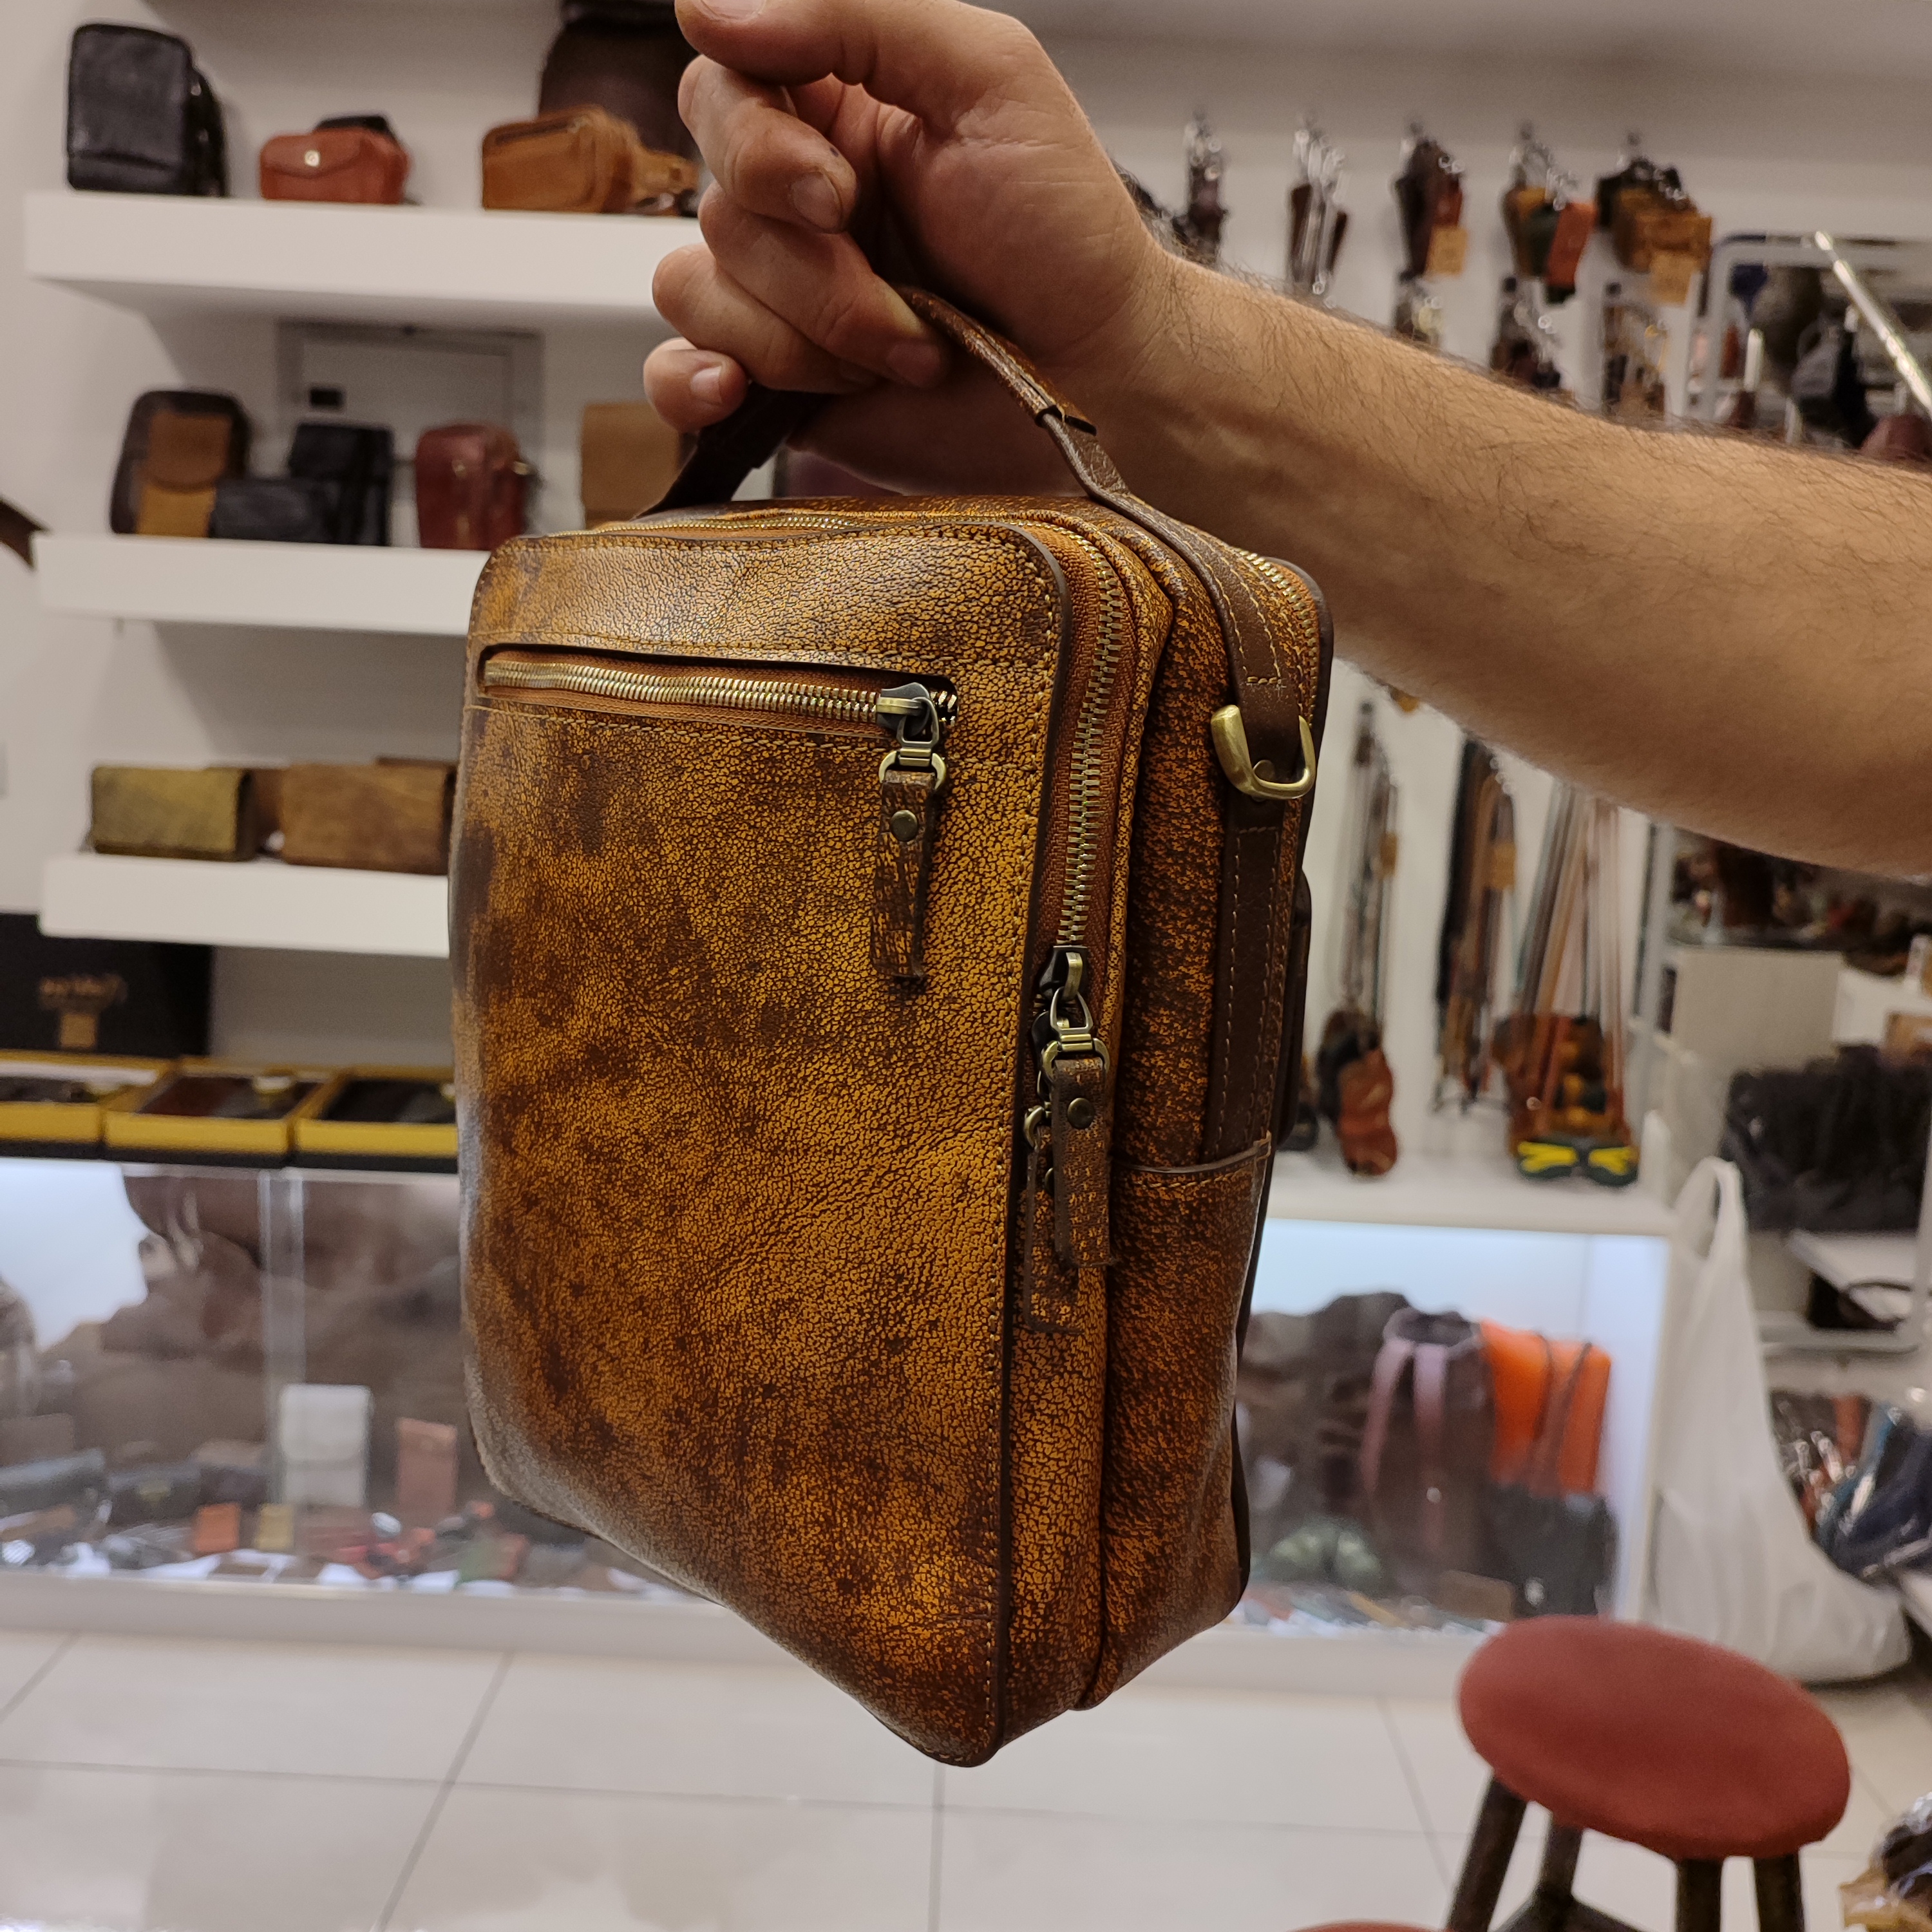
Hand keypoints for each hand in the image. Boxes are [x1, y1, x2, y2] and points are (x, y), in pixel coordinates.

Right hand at [644, 0, 1182, 490]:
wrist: (1096, 382)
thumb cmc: (1064, 236)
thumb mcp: (988, 77)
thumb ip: (855, 13)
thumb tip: (707, 9)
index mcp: (839, 112)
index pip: (724, 84)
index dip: (755, 138)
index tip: (835, 187)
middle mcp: (800, 202)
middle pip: (713, 198)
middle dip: (808, 257)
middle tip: (892, 276)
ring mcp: (782, 297)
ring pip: (698, 288)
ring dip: (810, 334)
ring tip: (906, 351)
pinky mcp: (776, 385)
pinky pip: (675, 374)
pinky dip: (697, 383)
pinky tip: (743, 391)